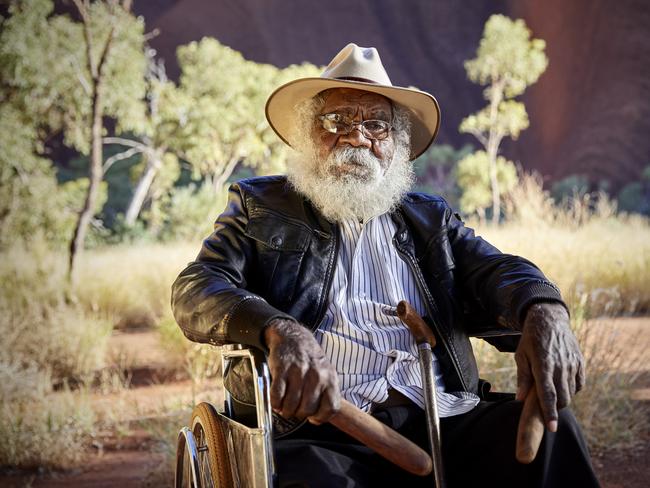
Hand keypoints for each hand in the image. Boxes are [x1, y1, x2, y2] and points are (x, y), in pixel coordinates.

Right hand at [264, 318, 340, 423]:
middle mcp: (316, 376)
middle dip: (299, 414)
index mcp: (330, 378)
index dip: (320, 417)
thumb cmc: (310, 360)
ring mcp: (299, 372)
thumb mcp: (326, 373)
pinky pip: (277, 395)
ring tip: (285, 406)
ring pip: (291, 405)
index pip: (331, 408)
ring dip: (286, 410)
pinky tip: (276, 401)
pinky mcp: (282, 369)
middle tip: (295, 409)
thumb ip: (326, 394)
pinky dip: (275, 403)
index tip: (313, 417)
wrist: (293, 338)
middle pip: (308, 410)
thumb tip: (319, 417)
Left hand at [515, 303, 584, 431]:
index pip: (548, 394)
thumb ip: (522, 378)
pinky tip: (563, 385)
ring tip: (552, 394)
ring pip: (571, 392)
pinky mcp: (580, 362)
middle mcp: (560, 365)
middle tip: (546, 408)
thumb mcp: (521, 356)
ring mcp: (572, 364)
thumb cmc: (531, 339)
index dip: (550, 412)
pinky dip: (572, 389)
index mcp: (543, 364)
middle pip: (563, 397)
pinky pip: (579, 384)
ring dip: (563, 399)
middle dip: (556, 408)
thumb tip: (520, 399)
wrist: (549, 320)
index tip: (551, 427)